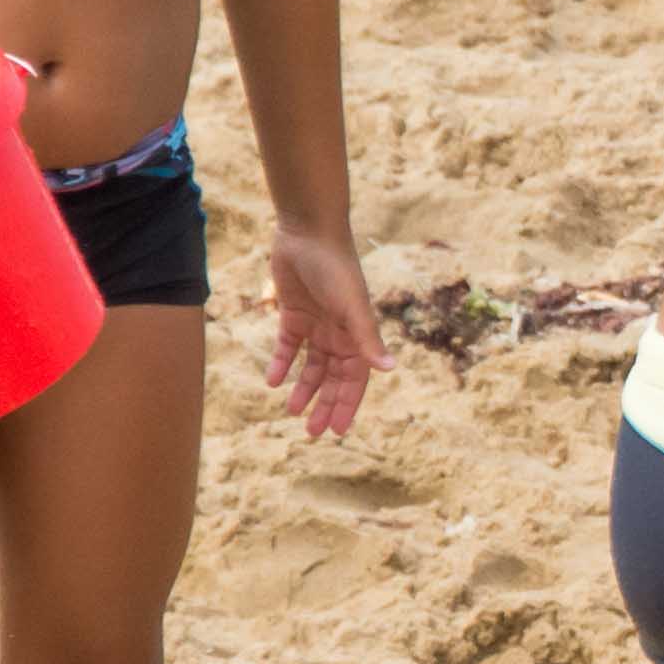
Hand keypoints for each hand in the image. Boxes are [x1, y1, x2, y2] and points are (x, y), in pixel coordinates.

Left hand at [260, 218, 388, 438]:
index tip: (336, 431)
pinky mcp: (292, 313)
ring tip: (292, 411)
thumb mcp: (352, 306)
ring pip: (311, 366)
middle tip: (312, 431)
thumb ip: (367, 339)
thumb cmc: (336, 267)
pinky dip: (281, 363)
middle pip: (333, 378)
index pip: (355, 379)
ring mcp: (315, 324)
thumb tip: (390, 369)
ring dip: (303, 388)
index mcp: (357, 334)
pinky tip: (273, 380)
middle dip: (324, 404)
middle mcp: (338, 333)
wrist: (308, 231)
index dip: (347, 405)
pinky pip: (287, 346)